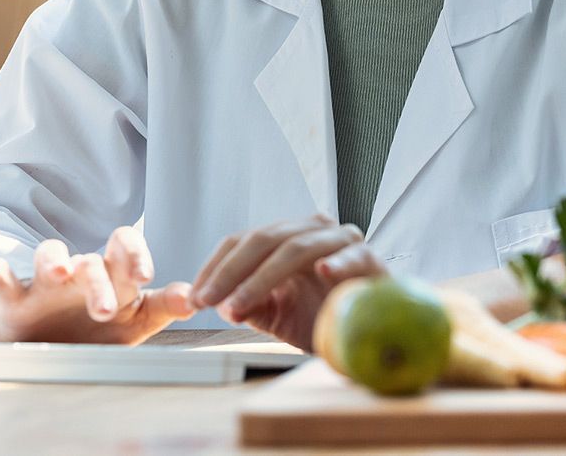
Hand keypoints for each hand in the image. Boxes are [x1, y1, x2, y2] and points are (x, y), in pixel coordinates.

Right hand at [0, 227, 194, 343]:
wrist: (50, 344)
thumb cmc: (100, 327)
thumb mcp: (136, 320)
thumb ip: (164, 306)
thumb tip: (197, 298)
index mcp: (112, 274)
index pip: (125, 245)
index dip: (135, 254)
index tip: (145, 275)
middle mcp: (81, 271)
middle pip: (90, 261)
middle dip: (98, 283)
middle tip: (104, 311)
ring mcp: (46, 283)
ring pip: (50, 257)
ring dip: (53, 261)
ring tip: (57, 274)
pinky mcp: (16, 298)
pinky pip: (4, 279)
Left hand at [190, 213, 387, 350]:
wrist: (368, 334)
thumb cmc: (320, 317)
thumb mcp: (272, 313)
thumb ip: (243, 303)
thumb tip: (209, 302)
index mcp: (285, 236)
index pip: (242, 240)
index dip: (215, 268)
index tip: (195, 298)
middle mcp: (312, 230)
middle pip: (264, 239)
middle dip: (231, 272)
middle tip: (210, 301)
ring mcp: (342, 240)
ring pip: (296, 247)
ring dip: (263, 278)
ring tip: (240, 305)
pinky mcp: (370, 259)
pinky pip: (352, 255)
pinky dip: (338, 262)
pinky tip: (323, 271)